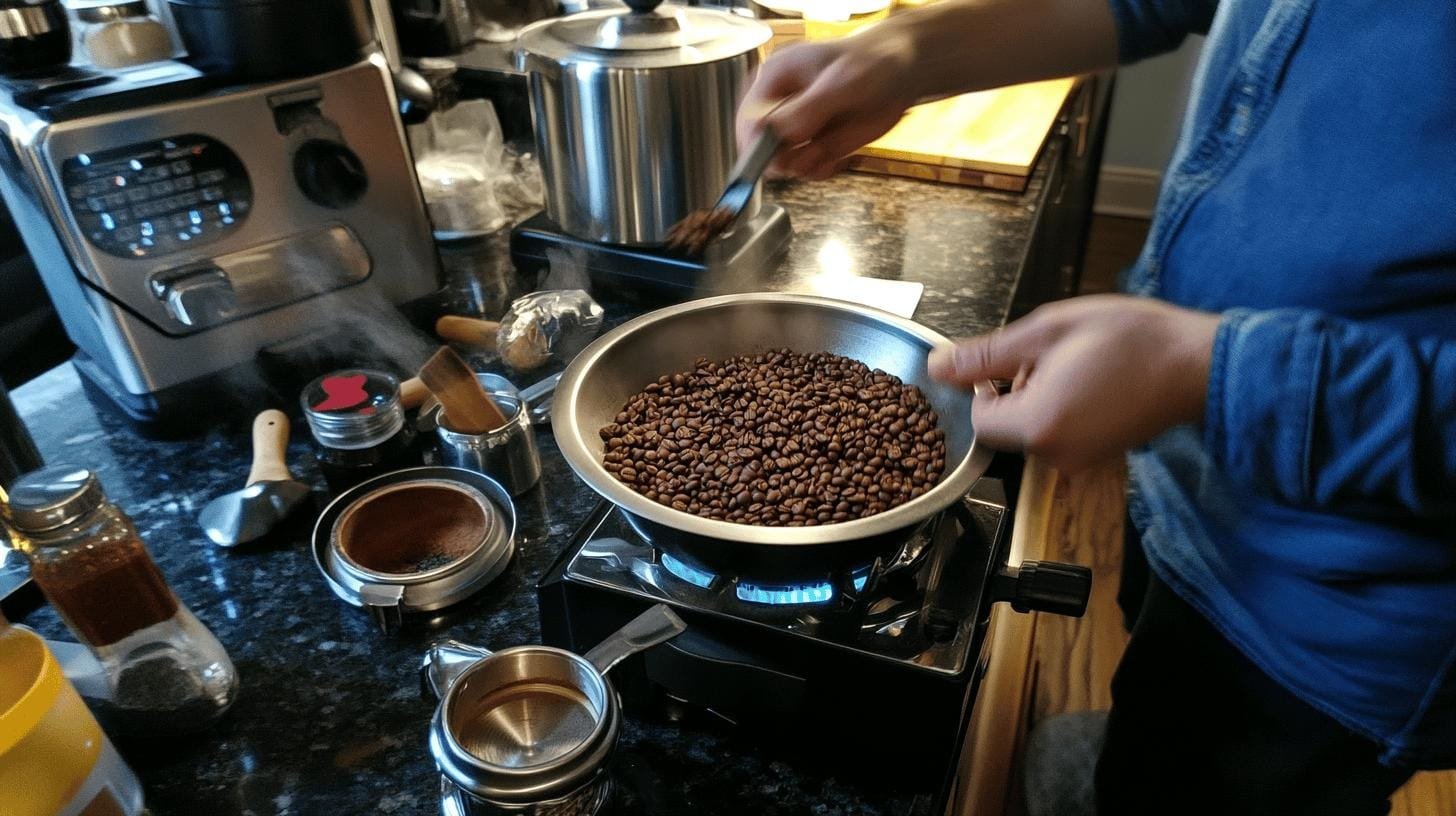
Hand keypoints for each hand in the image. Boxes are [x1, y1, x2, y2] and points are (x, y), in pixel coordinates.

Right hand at [737, 32, 917, 179]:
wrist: (899, 72)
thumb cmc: (870, 62)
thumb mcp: (842, 81)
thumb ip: (809, 107)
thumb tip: (776, 132)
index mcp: (773, 78)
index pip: (749, 119)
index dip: (758, 143)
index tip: (778, 158)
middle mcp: (777, 106)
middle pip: (759, 147)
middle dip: (786, 158)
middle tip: (814, 152)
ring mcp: (795, 129)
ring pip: (782, 164)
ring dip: (806, 165)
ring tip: (830, 150)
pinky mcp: (812, 146)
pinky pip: (804, 171)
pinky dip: (821, 171)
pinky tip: (836, 158)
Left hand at [927, 295, 1220, 470]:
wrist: (1198, 363)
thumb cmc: (1131, 339)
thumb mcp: (1047, 331)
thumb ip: (985, 355)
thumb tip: (938, 367)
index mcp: (1038, 426)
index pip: (980, 421)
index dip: (985, 387)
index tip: (1013, 361)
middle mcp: (1056, 456)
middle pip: (1005, 428)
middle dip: (1015, 390)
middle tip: (1054, 356)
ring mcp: (1079, 461)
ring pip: (1032, 430)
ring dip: (1039, 396)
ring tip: (1078, 365)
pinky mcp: (1097, 457)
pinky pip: (1059, 435)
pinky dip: (1061, 408)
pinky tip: (1091, 381)